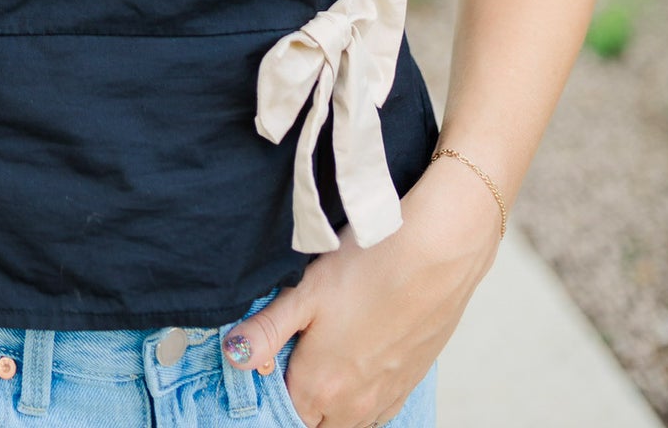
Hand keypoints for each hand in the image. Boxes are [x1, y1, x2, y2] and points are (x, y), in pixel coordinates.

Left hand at [220, 161, 499, 426]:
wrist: (435, 256)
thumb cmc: (368, 268)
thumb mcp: (305, 293)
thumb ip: (266, 330)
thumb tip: (232, 354)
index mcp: (319, 389)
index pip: (283, 412)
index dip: (273, 386)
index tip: (273, 356)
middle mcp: (352, 407)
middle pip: (314, 420)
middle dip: (301, 398)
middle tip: (298, 351)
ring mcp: (383, 400)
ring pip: (345, 420)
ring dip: (332, 399)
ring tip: (330, 350)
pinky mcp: (408, 387)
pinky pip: (376, 410)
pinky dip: (361, 395)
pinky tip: (359, 355)